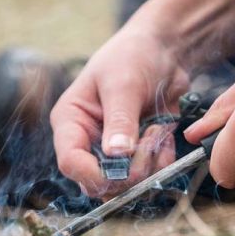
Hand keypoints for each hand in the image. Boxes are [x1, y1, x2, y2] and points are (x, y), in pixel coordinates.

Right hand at [50, 25, 184, 196]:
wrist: (164, 50)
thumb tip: (117, 154)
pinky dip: (160, 163)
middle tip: (148, 146)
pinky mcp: (135, 155)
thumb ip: (120, 119)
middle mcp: (87, 141)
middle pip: (96, 182)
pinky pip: (147, 177)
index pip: (70, 162)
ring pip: (122, 185)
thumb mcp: (124, 84)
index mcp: (70, 122)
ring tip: (156, 132)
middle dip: (126, 173)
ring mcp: (111, 152)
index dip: (93, 173)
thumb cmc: (134, 56)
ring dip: (146, 167)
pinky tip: (163, 135)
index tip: (122, 169)